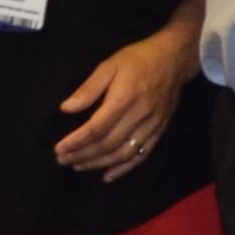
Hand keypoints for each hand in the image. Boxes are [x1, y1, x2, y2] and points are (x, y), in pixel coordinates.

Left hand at [54, 24, 195, 178]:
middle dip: (83, 155)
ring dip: (100, 164)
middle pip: (108, 144)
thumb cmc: (138, 59)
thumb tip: (66, 108)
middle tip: (63, 160)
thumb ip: (88, 88)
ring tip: (79, 166)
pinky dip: (124, 168)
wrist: (174, 58)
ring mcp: (152, 125)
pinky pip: (142, 155)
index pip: (97, 128)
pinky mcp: (160, 130)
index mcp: (125, 98)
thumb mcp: (109, 65)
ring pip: (124, 153)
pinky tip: (108, 175)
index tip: (60, 149)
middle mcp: (139, 115)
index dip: (77, 142)